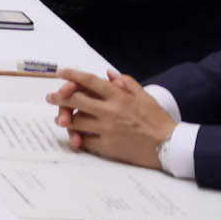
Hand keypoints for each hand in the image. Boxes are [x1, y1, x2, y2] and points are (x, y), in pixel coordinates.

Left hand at [49, 69, 176, 168]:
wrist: (170, 146)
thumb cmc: (159, 121)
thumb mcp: (145, 97)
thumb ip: (126, 83)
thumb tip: (109, 73)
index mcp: (119, 97)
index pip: (90, 82)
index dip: (73, 75)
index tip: (61, 72)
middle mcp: (110, 111)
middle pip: (75, 100)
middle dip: (59, 97)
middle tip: (51, 97)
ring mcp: (107, 129)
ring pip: (76, 121)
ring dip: (65, 119)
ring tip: (61, 120)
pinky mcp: (108, 147)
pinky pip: (85, 140)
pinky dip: (79, 138)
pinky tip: (75, 136)